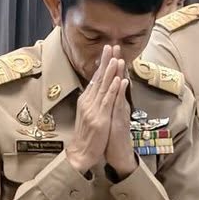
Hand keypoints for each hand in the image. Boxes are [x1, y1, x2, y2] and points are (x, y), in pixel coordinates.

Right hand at [64, 48, 114, 172]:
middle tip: (110, 46)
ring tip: (116, 57)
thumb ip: (91, 102)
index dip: (101, 64)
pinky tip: (118, 79)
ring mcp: (94, 110)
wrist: (80, 153)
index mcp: (86, 101)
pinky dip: (113, 89)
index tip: (106, 51)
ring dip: (110, 71)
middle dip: (105, 61)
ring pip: (103, 87)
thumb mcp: (87, 115)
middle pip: (98, 78)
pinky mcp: (100, 118)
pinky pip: (108, 101)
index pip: (94, 79)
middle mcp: (88, 102)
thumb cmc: (86, 135)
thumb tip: (94, 89)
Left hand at [101, 53, 138, 177]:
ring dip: (120, 74)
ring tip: (120, 59)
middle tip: (115, 47)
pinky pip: (120, 105)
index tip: (108, 51)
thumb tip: (104, 92)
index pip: (112, 82)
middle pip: (118, 82)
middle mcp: (118, 105)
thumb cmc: (112, 136)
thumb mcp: (107, 117)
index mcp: (114, 104)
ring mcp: (120, 113)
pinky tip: (122, 83)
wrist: (118, 155)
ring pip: (120, 91)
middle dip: (115, 64)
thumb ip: (107, 104)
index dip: (110, 67)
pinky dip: (120, 93)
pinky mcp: (120, 121)